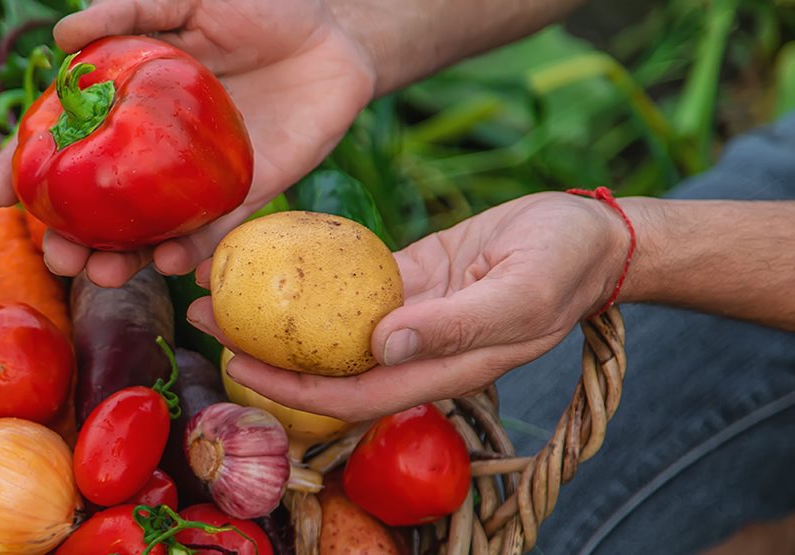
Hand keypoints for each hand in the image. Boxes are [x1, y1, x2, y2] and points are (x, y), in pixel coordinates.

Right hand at [0, 0, 376, 286]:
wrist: (337, 32)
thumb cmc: (258, 6)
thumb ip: (130, 12)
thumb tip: (63, 37)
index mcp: (126, 106)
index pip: (66, 144)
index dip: (27, 170)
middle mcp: (154, 152)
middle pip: (101, 205)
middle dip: (71, 239)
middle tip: (56, 258)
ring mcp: (198, 178)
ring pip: (151, 230)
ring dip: (124, 258)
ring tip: (103, 274)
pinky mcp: (248, 193)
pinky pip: (216, 231)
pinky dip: (193, 252)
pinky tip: (172, 262)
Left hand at [187, 192, 633, 421]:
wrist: (592, 233)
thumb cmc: (564, 264)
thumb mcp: (517, 296)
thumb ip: (452, 327)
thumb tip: (381, 346)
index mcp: (438, 371)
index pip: (348, 396)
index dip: (289, 389)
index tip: (236, 364)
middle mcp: (412, 351)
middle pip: (322, 365)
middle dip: (260, 350)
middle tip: (201, 316)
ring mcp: (406, 315)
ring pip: (325, 323)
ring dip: (272, 311)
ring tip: (215, 283)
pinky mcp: (407, 278)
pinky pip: (345, 281)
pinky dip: (305, 274)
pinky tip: (266, 253)